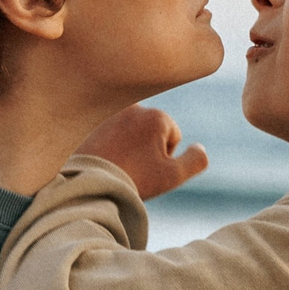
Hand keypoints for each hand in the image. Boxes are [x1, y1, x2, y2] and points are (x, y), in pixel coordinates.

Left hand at [79, 105, 208, 199]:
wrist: (89, 183)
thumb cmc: (133, 180)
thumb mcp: (173, 176)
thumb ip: (196, 160)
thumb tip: (199, 148)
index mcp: (156, 115)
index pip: (173, 136)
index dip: (165, 158)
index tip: (147, 169)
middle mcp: (134, 106)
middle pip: (151, 131)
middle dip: (147, 149)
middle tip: (131, 168)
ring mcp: (111, 112)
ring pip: (132, 131)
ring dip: (129, 146)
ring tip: (117, 164)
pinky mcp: (92, 120)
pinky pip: (111, 132)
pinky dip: (111, 144)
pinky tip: (104, 158)